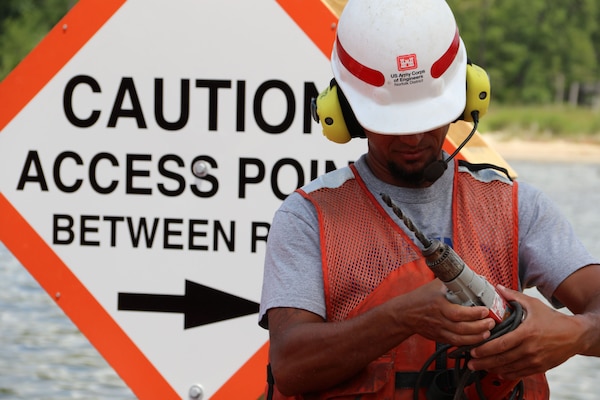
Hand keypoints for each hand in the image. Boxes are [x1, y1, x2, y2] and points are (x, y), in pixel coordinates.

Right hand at [400, 279, 494, 346]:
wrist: (405, 313)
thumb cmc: (421, 297)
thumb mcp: (436, 285)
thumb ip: (455, 281)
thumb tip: (477, 278)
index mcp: (438, 306)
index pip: (458, 313)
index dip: (474, 314)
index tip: (485, 310)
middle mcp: (439, 320)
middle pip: (462, 328)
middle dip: (480, 327)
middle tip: (491, 322)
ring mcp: (439, 331)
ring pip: (460, 339)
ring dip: (476, 337)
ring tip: (487, 332)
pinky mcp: (439, 338)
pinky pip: (456, 343)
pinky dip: (468, 343)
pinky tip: (477, 339)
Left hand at [468, 285, 583, 379]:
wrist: (575, 335)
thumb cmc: (553, 319)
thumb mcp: (533, 304)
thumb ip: (513, 297)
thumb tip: (497, 287)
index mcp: (527, 332)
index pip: (502, 344)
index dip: (485, 349)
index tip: (473, 350)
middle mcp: (530, 349)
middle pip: (502, 359)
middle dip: (483, 362)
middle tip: (470, 362)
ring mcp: (535, 360)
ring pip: (509, 368)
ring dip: (492, 369)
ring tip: (479, 366)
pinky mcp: (539, 367)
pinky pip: (519, 373)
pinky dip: (506, 373)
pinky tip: (497, 371)